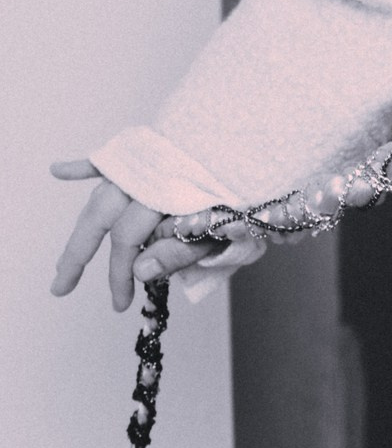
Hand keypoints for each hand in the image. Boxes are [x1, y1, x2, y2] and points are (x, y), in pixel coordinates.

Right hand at [49, 161, 262, 308]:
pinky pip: (118, 155)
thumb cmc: (258, 192)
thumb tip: (138, 273)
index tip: (120, 302)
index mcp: (169, 195)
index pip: (127, 240)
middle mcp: (153, 174)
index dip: (118, 274)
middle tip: (60, 288)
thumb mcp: (225, 233)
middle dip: (79, 254)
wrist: (275, 145)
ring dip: (83, 224)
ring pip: (105, 192)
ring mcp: (153, 160)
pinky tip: (60, 170)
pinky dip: (88, 164)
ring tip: (65, 258)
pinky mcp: (159, 149)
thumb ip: (181, 251)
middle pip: (104, 216)